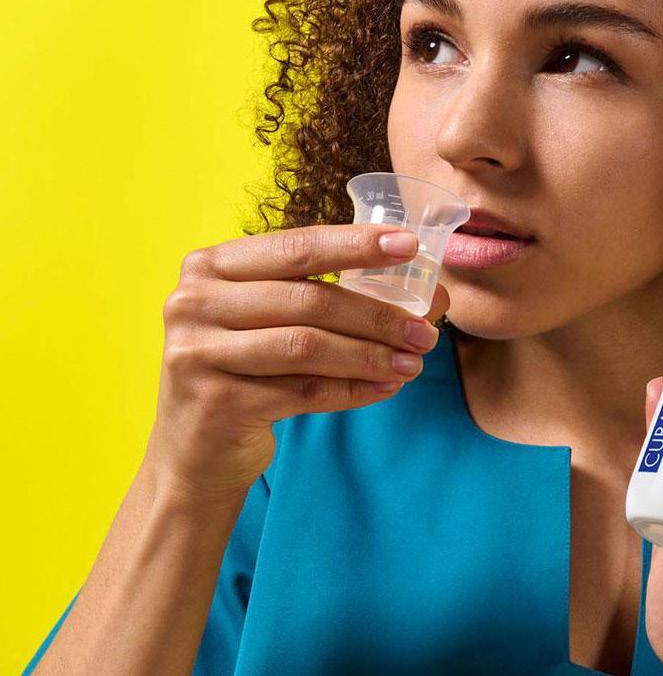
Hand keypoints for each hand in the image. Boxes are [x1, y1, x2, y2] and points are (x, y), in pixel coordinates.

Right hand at [146, 223, 449, 503]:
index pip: (296, 247)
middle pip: (309, 299)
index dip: (356, 244)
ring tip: (413, 362)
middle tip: (425, 330)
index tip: (409, 246)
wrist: (194, 453)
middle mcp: (194, 302)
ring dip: (371, 354)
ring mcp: (198, 353)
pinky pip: (303, 392)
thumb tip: (433, 294)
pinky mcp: (216, 403)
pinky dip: (353, 389)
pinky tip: (386, 387)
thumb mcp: (274, 321)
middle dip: (377, 315)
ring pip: (308, 346)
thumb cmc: (246, 371)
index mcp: (210, 266)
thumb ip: (336, 296)